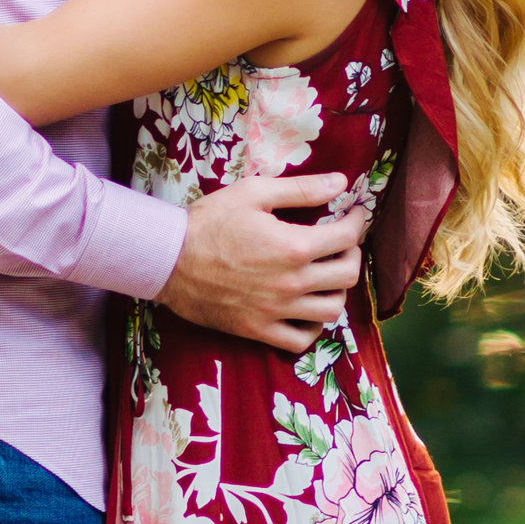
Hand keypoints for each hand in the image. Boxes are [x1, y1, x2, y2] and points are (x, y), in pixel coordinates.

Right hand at [162, 172, 368, 353]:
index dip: (357, 221)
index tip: (354, 214)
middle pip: (347, 275)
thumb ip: (301, 189)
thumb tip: (340, 182)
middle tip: (343, 243)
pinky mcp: (258, 330)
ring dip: (337, 291)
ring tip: (328, 276)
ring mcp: (276, 311)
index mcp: (294, 247)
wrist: (167, 259)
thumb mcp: (254, 193)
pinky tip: (307, 310)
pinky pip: (300, 341)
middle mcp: (292, 283)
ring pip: (331, 311)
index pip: (346, 237)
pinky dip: (312, 328)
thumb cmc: (209, 221)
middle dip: (352, 254)